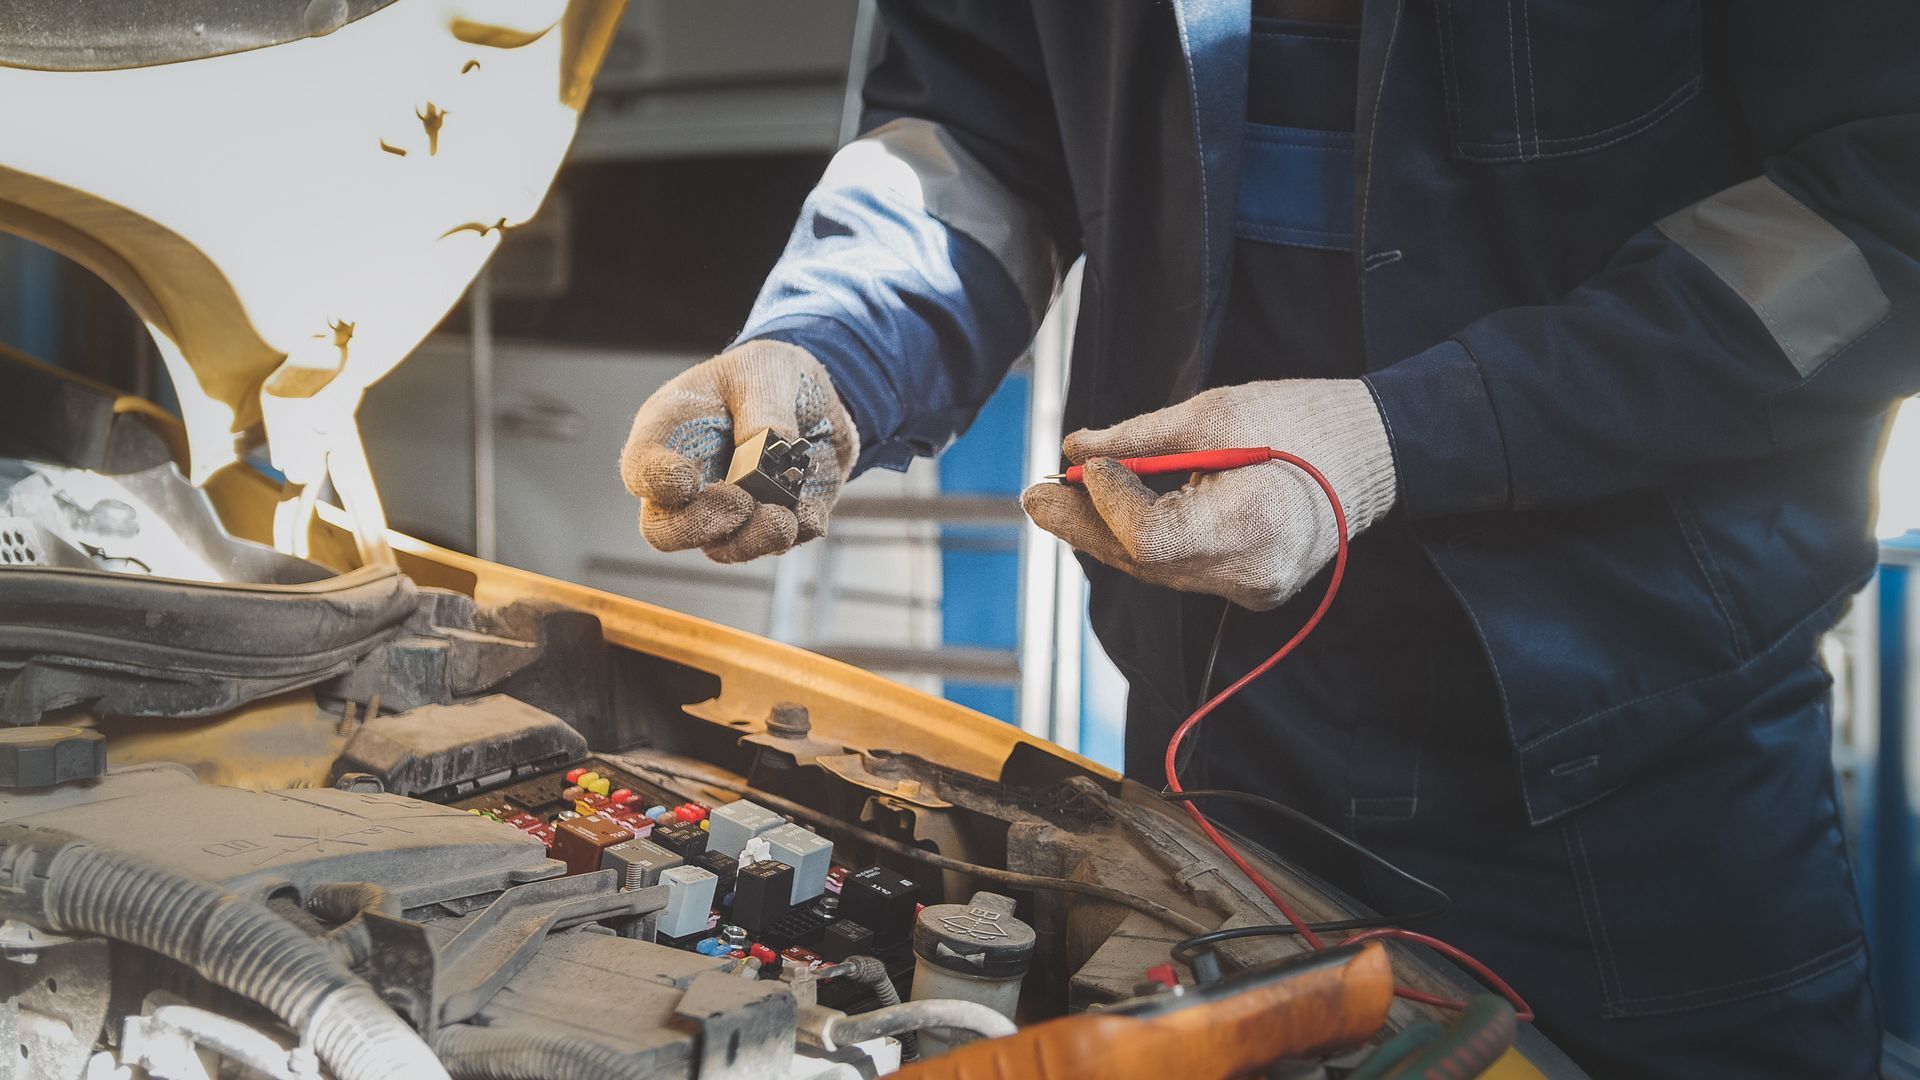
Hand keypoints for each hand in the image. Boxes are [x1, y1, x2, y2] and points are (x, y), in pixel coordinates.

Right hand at [620, 341, 857, 562]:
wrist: (815, 397)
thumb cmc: (767, 377)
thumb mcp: (766, 369)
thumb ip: (764, 407)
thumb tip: (769, 450)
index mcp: (670, 433)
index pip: (640, 469)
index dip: (656, 482)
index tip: (687, 480)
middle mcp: (690, 482)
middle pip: (664, 530)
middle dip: (699, 526)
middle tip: (739, 502)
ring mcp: (728, 510)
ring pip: (722, 548)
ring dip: (753, 541)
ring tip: (783, 517)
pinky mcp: (771, 523)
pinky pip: (778, 544)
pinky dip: (797, 532)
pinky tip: (811, 511)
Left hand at [1021, 379, 1397, 609]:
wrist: (1374, 451)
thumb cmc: (1302, 422)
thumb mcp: (1215, 414)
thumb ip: (1138, 440)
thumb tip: (1075, 451)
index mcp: (1251, 527)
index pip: (1149, 538)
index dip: (1108, 503)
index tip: (1085, 465)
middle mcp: (1250, 574)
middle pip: (1142, 562)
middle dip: (1084, 524)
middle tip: (1032, 496)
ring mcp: (1252, 589)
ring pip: (1156, 570)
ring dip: (1106, 534)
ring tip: (1058, 500)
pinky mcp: (1251, 587)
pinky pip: (1180, 569)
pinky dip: (1144, 542)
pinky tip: (1109, 516)